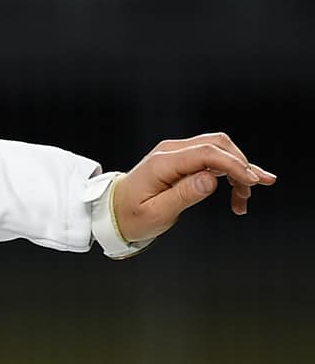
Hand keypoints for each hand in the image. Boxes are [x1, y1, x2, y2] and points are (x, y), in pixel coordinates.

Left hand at [114, 132, 276, 241]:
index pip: (206, 153)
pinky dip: (228, 172)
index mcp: (162, 163)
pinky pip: (211, 159)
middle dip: (241, 166)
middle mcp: (170, 152)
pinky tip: (239, 188)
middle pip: (218, 146)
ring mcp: (176, 153)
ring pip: (218, 150)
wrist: (111, 212)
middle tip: (253, 190)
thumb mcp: (155, 214)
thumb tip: (211, 179)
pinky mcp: (181, 160)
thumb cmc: (128, 217)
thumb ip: (183, 196)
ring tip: (245, 197)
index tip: (251, 181)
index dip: (234, 165)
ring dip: (237, 170)